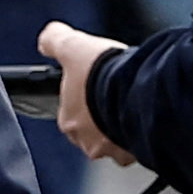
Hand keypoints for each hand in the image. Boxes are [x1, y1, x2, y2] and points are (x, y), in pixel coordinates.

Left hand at [36, 22, 135, 169]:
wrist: (137, 90)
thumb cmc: (102, 74)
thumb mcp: (72, 46)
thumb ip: (54, 41)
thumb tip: (45, 41)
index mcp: (69, 122)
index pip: (71, 113)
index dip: (83, 97)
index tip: (94, 85)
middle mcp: (88, 142)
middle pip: (93, 131)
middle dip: (102, 116)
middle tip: (115, 93)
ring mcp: (113, 150)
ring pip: (117, 140)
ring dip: (122, 125)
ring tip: (133, 102)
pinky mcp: (137, 152)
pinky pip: (138, 144)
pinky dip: (141, 132)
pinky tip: (146, 115)